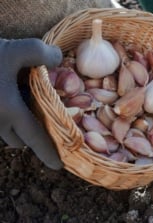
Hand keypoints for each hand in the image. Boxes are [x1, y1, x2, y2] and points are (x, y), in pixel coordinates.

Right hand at [0, 38, 62, 169]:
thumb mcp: (13, 49)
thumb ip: (40, 53)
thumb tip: (58, 58)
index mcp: (9, 110)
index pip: (35, 138)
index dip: (48, 153)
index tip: (58, 166)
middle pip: (20, 139)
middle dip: (31, 134)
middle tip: (41, 119)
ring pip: (5, 133)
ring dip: (15, 126)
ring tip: (21, 104)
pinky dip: (5, 117)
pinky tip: (5, 96)